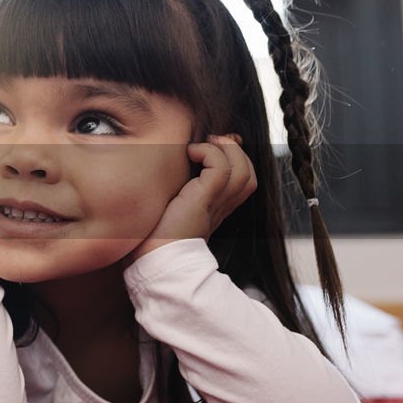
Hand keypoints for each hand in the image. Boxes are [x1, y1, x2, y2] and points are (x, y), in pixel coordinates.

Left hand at [129, 134, 256, 261]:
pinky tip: (190, 153)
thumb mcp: (170, 207)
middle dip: (235, 150)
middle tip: (209, 141)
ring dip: (225, 149)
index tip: (215, 144)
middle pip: (249, 173)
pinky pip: (221, 168)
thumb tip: (176, 168)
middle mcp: (221, 206)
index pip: (242, 179)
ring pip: (243, 169)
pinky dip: (209, 153)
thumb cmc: (153, 237)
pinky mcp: (203, 200)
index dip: (235, 157)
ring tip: (200, 146)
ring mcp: (215, 204)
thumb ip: (177, 191)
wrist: (155, 261)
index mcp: (216, 208)